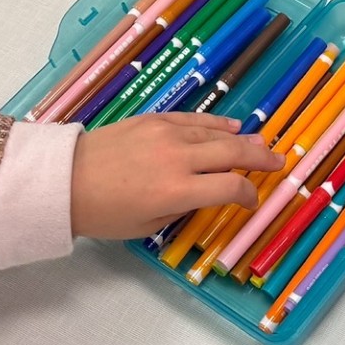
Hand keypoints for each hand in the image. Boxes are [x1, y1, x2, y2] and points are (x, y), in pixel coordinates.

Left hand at [70, 112, 283, 239]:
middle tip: (279, 162)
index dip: (248, 194)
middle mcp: (179, 159)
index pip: (230, 188)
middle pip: (233, 154)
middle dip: (260, 158)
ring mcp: (168, 134)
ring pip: (217, 133)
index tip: (252, 200)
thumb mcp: (146, 226)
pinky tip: (232, 127)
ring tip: (260, 145)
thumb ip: (180, 209)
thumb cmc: (103, 213)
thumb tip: (201, 194)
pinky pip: (195, 119)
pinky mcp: (156, 119)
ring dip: (243, 139)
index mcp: (176, 192)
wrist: (66, 180)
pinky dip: (217, 124)